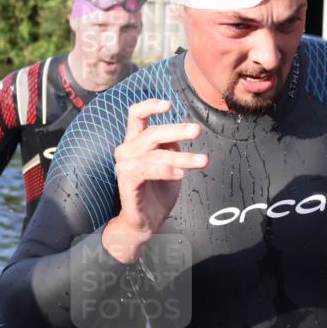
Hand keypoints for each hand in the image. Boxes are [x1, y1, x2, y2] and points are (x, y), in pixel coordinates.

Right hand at [105, 99, 206, 262]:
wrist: (144, 223)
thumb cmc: (156, 192)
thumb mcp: (170, 164)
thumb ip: (172, 147)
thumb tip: (181, 133)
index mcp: (136, 142)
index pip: (136, 115)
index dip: (151, 105)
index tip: (170, 104)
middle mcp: (127, 150)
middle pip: (153, 132)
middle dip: (178, 130)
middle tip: (198, 131)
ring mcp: (124, 165)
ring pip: (155, 153)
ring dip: (181, 156)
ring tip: (202, 161)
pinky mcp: (126, 181)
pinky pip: (146, 169)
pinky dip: (165, 169)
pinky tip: (180, 174)